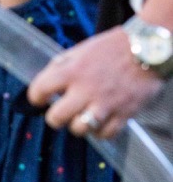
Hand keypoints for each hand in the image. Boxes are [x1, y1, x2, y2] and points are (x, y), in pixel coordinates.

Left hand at [28, 26, 162, 138]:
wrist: (147, 49)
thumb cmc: (111, 47)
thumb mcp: (80, 50)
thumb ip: (62, 66)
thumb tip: (47, 82)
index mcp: (72, 70)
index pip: (39, 89)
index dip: (35, 97)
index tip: (39, 99)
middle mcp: (86, 90)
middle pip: (56, 118)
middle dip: (54, 118)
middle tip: (58, 114)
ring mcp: (105, 104)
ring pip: (80, 129)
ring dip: (77, 126)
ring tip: (80, 118)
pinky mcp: (124, 114)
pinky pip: (105, 134)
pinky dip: (100, 132)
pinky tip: (100, 123)